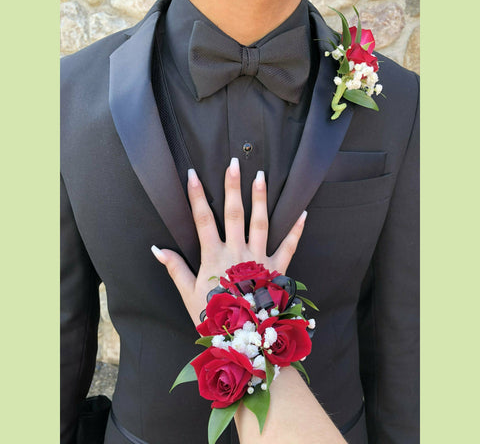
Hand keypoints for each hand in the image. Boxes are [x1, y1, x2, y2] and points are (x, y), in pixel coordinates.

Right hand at [151, 157, 306, 326]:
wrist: (244, 339)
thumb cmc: (214, 317)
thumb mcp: (188, 294)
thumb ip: (175, 269)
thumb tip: (157, 248)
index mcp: (213, 256)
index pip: (202, 219)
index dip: (196, 196)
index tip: (191, 174)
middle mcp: (237, 252)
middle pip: (234, 213)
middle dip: (232, 186)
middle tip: (235, 163)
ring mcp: (258, 259)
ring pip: (260, 223)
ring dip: (260, 198)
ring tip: (262, 176)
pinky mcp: (277, 269)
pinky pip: (289, 246)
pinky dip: (296, 230)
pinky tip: (303, 212)